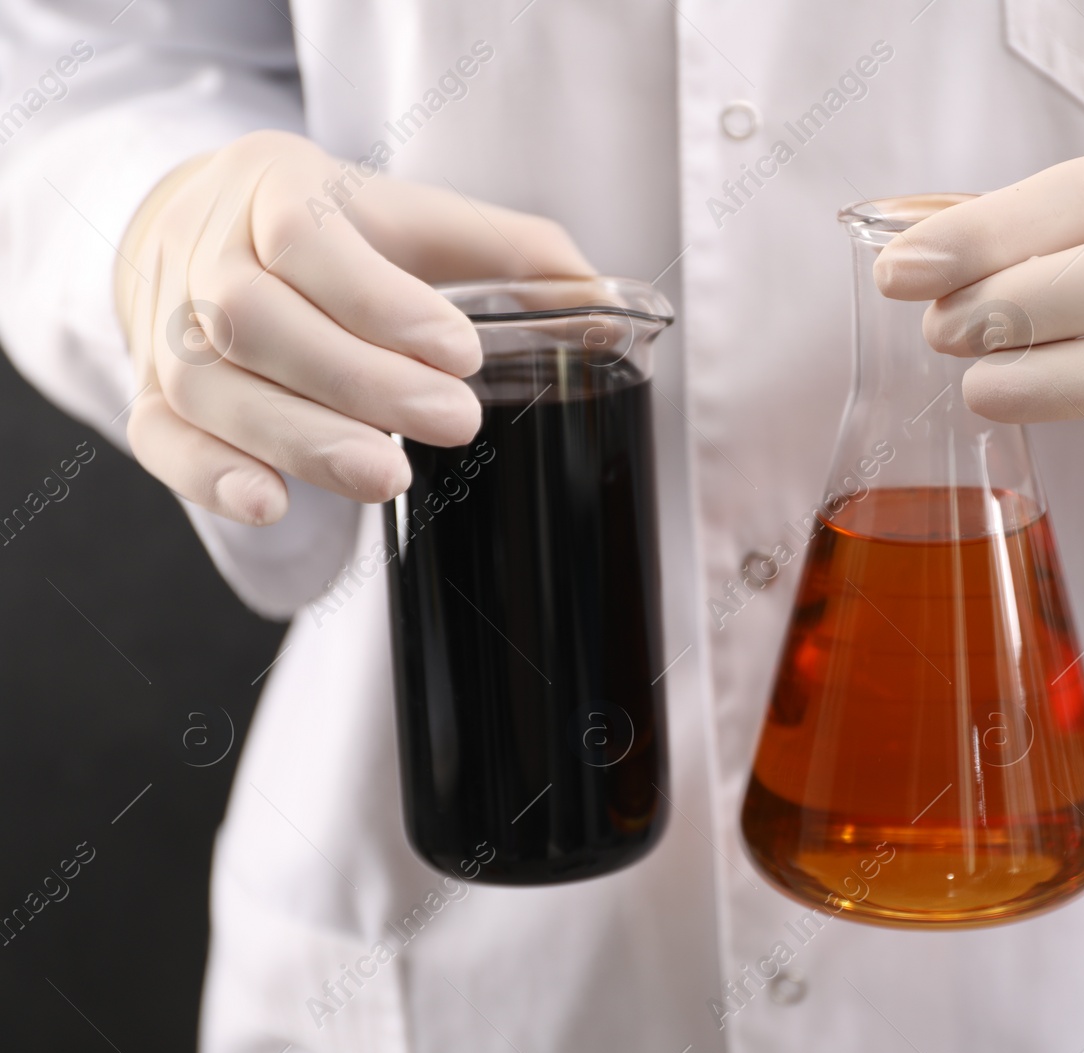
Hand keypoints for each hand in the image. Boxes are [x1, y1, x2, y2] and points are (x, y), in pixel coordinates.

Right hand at [114, 129, 592, 523]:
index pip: (308, 240)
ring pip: (210, 387)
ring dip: (301, 438)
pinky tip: (272, 502)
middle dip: (360, 382)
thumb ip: (509, 251)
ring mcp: (165, 327)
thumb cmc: (331, 229)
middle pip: (257, 320)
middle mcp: (204, 251)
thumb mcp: (415, 217)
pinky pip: (159, 437)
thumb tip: (602, 302)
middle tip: (453, 424)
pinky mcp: (151, 393)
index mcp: (273, 188)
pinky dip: (211, 476)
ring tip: (387, 478)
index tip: (460, 353)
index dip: (381, 303)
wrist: (202, 228)